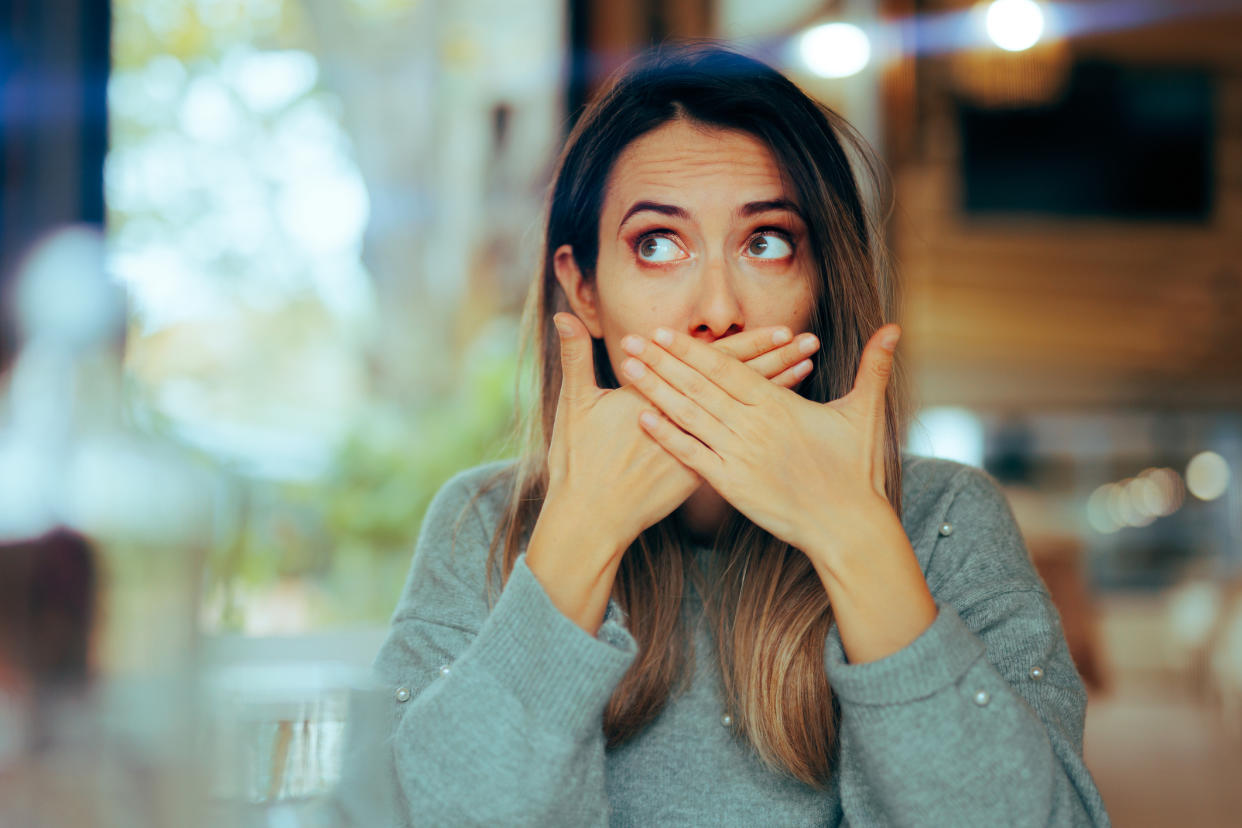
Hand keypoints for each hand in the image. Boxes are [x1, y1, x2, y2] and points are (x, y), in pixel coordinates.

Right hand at [541, 313, 822, 552]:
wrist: (590, 520)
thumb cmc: (580, 462)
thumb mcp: (574, 405)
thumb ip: (574, 357)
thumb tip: (561, 316)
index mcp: (663, 398)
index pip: (714, 365)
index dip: (750, 347)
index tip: (782, 330)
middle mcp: (687, 422)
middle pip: (741, 385)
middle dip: (777, 361)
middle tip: (811, 341)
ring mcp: (698, 451)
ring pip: (746, 414)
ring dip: (778, 390)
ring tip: (808, 370)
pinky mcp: (700, 475)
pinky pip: (742, 444)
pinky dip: (764, 428)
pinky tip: (786, 417)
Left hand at [617, 324, 901, 573]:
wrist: (848, 526)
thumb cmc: (856, 471)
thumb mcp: (866, 414)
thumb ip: (873, 367)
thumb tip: (894, 328)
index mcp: (779, 405)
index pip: (728, 369)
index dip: (693, 350)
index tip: (665, 332)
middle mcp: (754, 426)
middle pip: (699, 386)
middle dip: (662, 362)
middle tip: (629, 340)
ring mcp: (740, 455)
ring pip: (689, 416)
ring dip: (655, 391)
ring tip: (627, 370)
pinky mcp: (732, 484)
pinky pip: (692, 456)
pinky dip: (667, 437)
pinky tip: (643, 419)